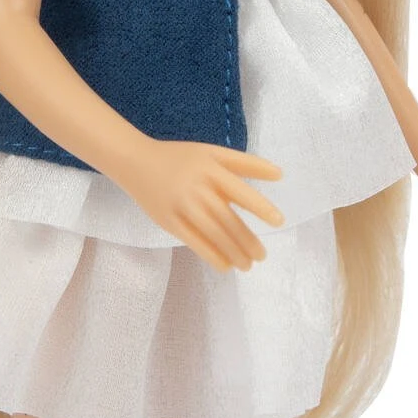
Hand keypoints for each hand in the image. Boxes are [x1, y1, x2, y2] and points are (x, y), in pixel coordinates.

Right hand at [112, 137, 284, 272]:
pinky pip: (194, 242)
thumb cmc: (180, 157)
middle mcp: (198, 188)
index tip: (278, 221)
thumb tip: (280, 174)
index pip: (242, 192)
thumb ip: (246, 163)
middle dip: (248, 241)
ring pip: (213, 234)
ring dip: (234, 252)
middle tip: (262, 255)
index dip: (261, 208)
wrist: (137, 162)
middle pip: (228, 220)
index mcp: (211, 170)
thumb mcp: (212, 152)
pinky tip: (226, 265)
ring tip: (248, 264)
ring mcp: (182, 206)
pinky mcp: (169, 221)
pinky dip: (212, 256)